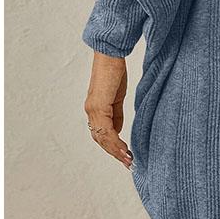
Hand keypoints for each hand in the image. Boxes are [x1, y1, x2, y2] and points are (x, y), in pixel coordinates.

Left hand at [84, 51, 133, 169]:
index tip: (125, 156)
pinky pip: (106, 129)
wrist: (110, 54)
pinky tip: (124, 148)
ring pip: (102, 137)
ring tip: (128, 159)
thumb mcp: (117, 96)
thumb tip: (118, 130)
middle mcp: (91, 112)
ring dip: (115, 150)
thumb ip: (116, 114)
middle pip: (100, 140)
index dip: (113, 147)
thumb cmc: (114, 71)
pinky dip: (115, 141)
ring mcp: (93, 109)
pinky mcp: (98, 106)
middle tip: (128, 163)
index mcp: (95, 109)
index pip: (102, 134)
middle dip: (114, 153)